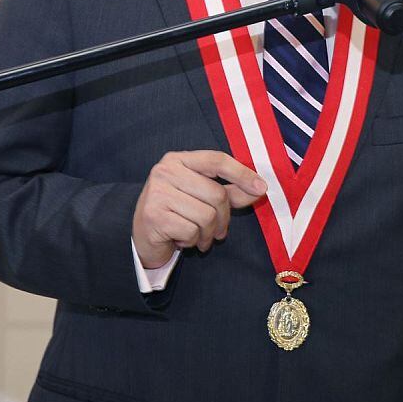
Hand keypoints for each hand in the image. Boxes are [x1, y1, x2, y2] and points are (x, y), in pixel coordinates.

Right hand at [132, 151, 267, 268]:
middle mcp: (165, 171)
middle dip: (223, 218)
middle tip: (217, 231)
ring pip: (206, 216)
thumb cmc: (175, 214)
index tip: (261, 188)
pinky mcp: (154, 216)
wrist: (140, 237)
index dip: (242, 173)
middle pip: (216, 194)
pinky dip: (192, 241)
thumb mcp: (202, 198)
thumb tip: (259, 189)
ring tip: (198, 237)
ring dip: (208, 234)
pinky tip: (181, 240)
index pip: (216, 160)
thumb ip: (229, 192)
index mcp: (179, 160)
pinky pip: (191, 231)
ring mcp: (157, 192)